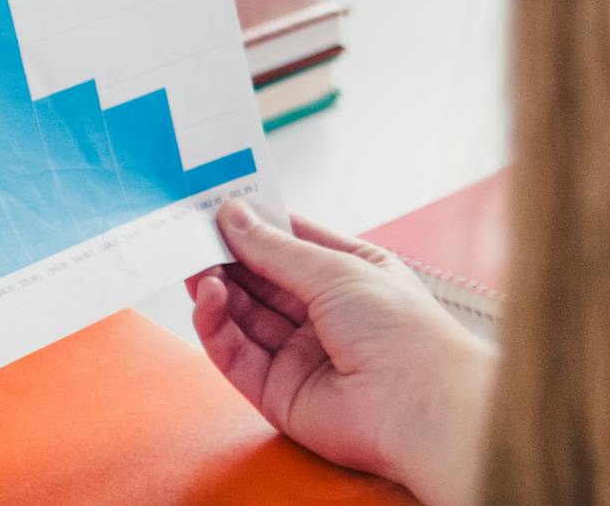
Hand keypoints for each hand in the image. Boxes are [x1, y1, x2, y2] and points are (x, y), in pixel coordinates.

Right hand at [187, 199, 496, 505]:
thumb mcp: (337, 269)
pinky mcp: (276, 390)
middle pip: (262, 279)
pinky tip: (208, 297)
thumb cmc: (400, 329)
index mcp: (351, 274)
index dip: (258, 224)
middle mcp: (325, 312)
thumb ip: (276, 249)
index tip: (220, 205)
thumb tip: (234, 216)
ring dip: (217, 289)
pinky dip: (217, 326)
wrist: (416, 404)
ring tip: (194, 262)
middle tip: (192, 233)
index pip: (294, 242)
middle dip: (228, 256)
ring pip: (244, 315)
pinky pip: (236, 354)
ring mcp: (300, 352)